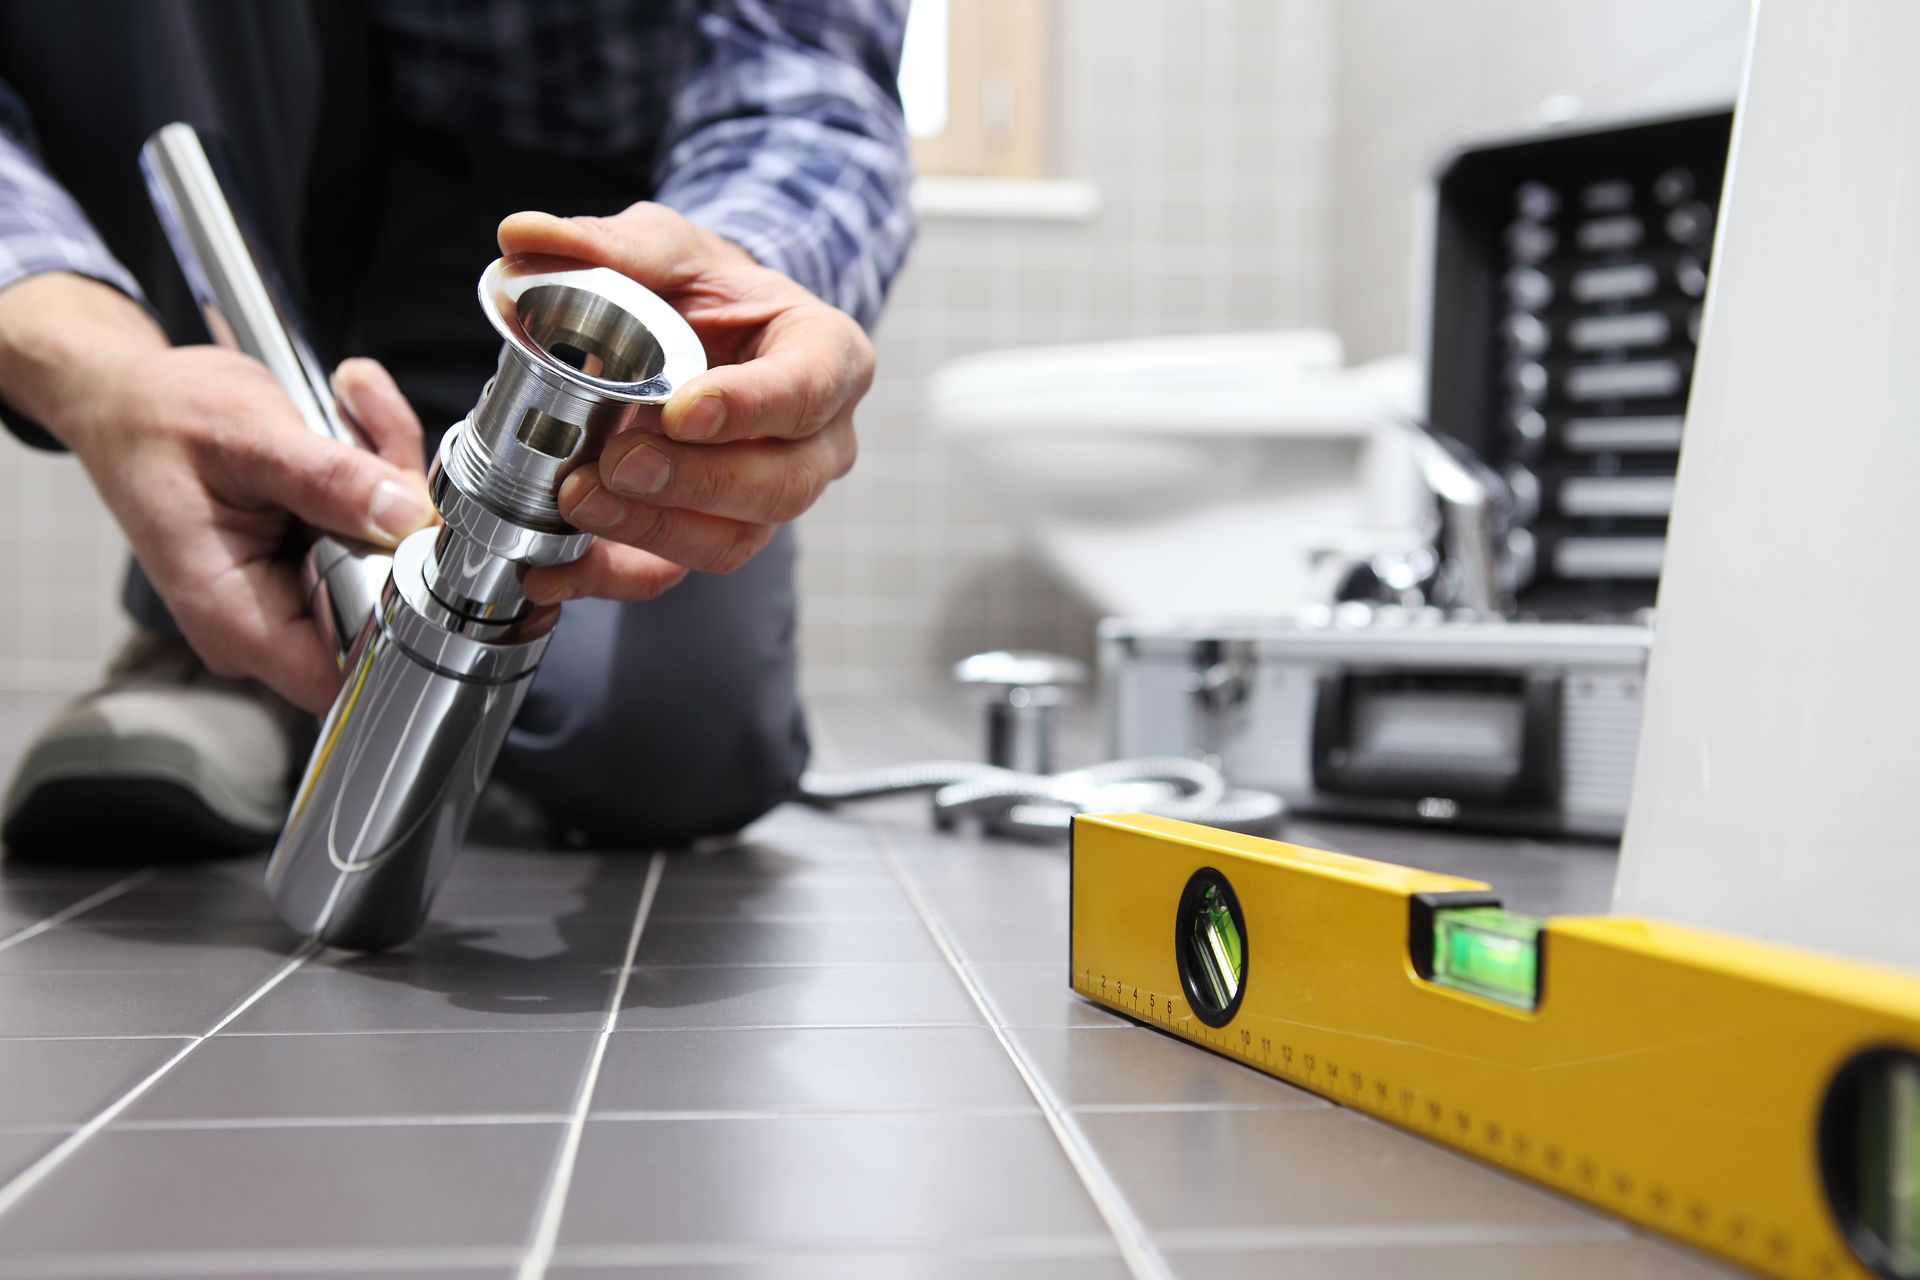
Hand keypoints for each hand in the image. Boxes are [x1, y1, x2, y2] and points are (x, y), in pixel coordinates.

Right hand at [0, 273, 433, 712]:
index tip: (421, 538)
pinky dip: (380, 464)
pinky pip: (382, 524)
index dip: (403, 613)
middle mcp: (270, 617)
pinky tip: (348, 409)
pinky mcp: (319, 557)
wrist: (131, 395)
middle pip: (388, 600)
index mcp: (236, 615)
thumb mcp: (245, 435)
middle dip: (401, 514)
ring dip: (391, 472)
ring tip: (351, 408)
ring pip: (395, 552)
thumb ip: (327, 479)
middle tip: (378, 443)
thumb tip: (405, 516)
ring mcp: (298, 589)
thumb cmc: (159, 419)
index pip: (350, 669)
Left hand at [494, 205, 873, 604]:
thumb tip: (524, 238)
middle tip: (618, 461)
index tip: (681, 411)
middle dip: (694, 483)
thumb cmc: (705, 291)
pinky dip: (611, 575)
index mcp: (827, 358)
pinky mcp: (711, 537)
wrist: (700, 334)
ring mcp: (768, 499)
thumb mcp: (668, 247)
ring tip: (578, 499)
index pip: (809, 389)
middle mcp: (817, 443)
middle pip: (781, 485)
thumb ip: (609, 245)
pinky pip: (674, 574)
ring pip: (734, 541)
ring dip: (653, 529)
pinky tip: (553, 568)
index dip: (749, 408)